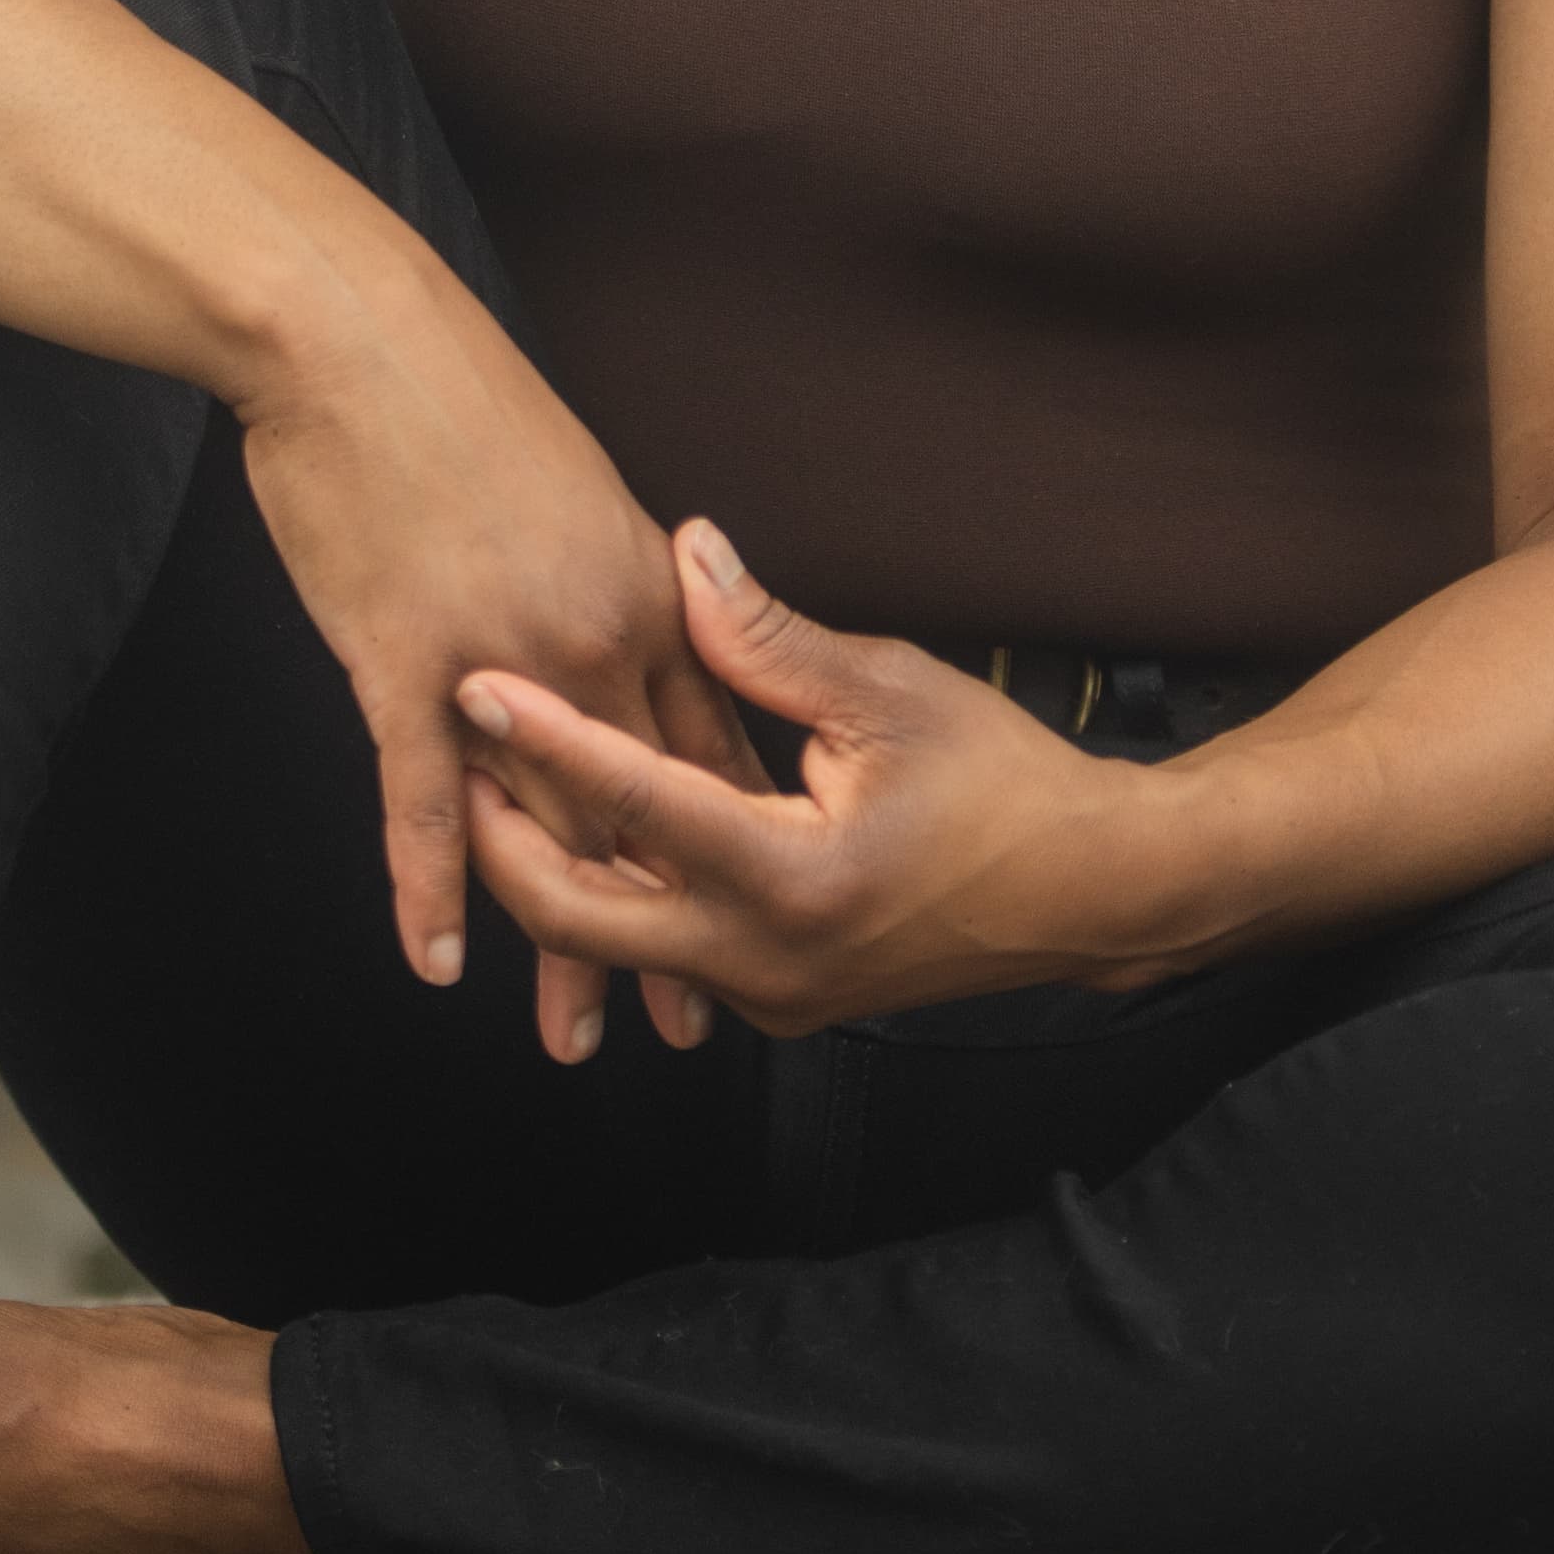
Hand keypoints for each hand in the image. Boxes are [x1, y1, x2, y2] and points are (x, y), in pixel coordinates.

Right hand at [235, 275, 769, 1062]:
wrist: (361, 337)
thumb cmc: (454, 398)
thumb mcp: (571, 487)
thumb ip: (614, 574)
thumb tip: (650, 616)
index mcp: (643, 590)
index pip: (706, 743)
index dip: (729, 842)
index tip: (756, 918)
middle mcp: (593, 635)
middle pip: (645, 812)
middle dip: (668, 927)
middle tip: (685, 1030)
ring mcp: (503, 654)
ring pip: (548, 830)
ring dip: (560, 943)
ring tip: (576, 1039)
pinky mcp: (406, 658)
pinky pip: (423, 797)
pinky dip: (430, 886)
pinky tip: (439, 960)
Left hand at [452, 523, 1166, 1035]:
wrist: (1088, 890)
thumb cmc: (1006, 788)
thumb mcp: (891, 692)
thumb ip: (768, 638)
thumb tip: (687, 556)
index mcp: (792, 878)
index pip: (633, 802)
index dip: (545, 736)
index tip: (480, 685)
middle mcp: (765, 957)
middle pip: (578, 916)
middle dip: (500, 842)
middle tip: (465, 758)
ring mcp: (768, 993)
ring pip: (615, 941)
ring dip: (553, 868)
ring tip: (504, 783)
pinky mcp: (777, 997)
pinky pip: (667, 947)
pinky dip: (618, 889)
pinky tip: (595, 826)